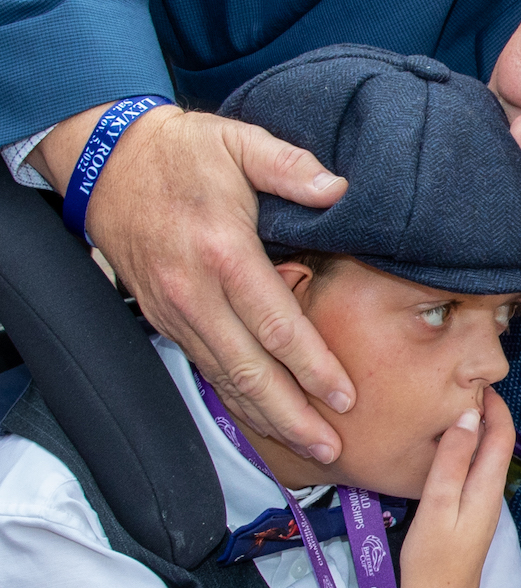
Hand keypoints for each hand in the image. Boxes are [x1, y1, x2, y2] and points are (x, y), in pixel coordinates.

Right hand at [29, 103, 352, 461]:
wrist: (109, 162)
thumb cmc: (182, 152)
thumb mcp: (238, 141)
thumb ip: (290, 166)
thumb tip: (338, 190)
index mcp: (223, 252)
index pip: (276, 325)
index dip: (312, 366)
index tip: (344, 395)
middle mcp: (197, 293)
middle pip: (250, 370)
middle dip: (292, 415)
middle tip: (330, 446)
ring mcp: (177, 313)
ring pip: (227, 380)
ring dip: (268, 418)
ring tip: (308, 446)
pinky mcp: (167, 321)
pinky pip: (209, 370)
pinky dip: (239, 401)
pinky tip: (266, 420)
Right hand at [397, 388, 514, 587]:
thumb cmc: (434, 561)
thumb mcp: (438, 505)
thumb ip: (453, 461)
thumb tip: (467, 416)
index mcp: (487, 489)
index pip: (502, 435)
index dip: (495, 405)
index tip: (476, 380)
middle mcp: (490, 496)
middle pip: (495, 445)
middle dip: (483, 414)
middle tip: (456, 388)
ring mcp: (479, 510)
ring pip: (482, 460)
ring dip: (471, 434)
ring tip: (445, 412)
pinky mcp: (466, 520)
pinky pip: (469, 476)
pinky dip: (460, 455)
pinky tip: (440, 453)